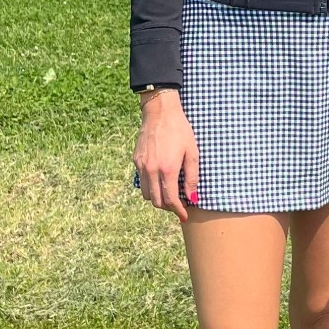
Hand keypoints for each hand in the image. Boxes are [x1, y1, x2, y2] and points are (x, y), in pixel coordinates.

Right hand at [133, 89, 198, 220]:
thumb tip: (192, 197)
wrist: (161, 112)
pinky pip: (141, 181)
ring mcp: (141, 166)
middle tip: (179, 204)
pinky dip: (150, 186)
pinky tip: (160, 180)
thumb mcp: (192, 152)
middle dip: (168, 207)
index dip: (178, 211)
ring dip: (157, 198)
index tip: (184, 216)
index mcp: (167, 169)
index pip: (170, 200)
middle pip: (157, 201)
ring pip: (146, 194)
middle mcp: (151, 170)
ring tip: (169, 192)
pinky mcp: (136, 160)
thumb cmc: (180, 130)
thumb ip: (191, 177)